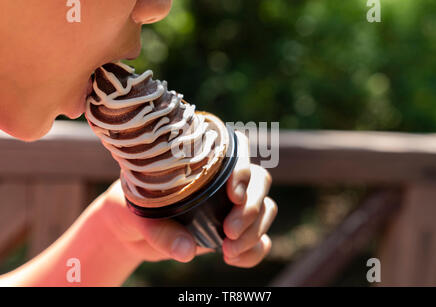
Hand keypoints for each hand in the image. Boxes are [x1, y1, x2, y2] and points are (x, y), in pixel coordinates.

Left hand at [95, 132, 276, 266]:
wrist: (133, 230)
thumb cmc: (136, 208)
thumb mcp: (138, 215)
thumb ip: (160, 231)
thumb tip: (187, 250)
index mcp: (203, 162)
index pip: (237, 152)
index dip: (243, 170)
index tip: (234, 194)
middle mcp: (223, 180)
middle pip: (260, 180)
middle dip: (252, 207)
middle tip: (230, 231)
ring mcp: (232, 205)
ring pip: (266, 208)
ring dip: (256, 231)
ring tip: (228, 250)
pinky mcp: (235, 231)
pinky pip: (260, 237)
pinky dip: (255, 250)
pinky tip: (233, 259)